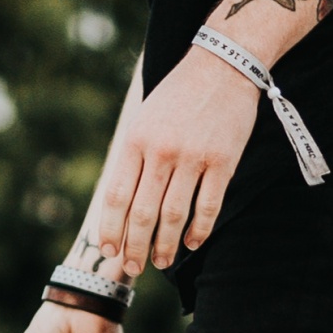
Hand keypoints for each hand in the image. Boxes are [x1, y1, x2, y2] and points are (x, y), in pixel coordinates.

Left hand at [93, 45, 258, 276]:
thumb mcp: (144, 120)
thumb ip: (134, 159)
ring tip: (161, 261)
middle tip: (134, 268)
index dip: (111, 230)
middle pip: (142, 214)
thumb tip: (120, 206)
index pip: (117, 197)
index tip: (109, 252)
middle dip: (135, 247)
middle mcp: (161, 151)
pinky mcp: (222, 162)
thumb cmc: (179, 97)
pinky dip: (199, 230)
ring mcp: (193, 157)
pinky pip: (207, 207)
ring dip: (166, 246)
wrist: (222, 64)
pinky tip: (192, 243)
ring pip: (174, 216)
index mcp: (136, 141)